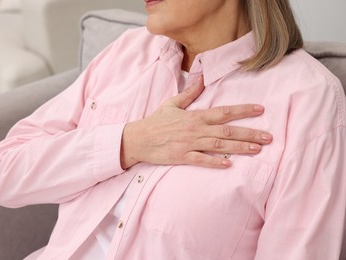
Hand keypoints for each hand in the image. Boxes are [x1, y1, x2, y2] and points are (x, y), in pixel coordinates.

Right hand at [120, 76, 272, 168]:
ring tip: (257, 149)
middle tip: (269, 137)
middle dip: (249, 133)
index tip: (260, 109)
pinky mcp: (182, 156)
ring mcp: (189, 143)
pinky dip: (215, 162)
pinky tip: (229, 164)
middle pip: (227, 130)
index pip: (223, 111)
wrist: (139, 138)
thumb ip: (190, 93)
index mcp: (195, 116)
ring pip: (219, 145)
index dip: (243, 110)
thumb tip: (201, 78)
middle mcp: (196, 129)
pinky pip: (201, 160)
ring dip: (239, 147)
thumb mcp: (172, 104)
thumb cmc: (156, 121)